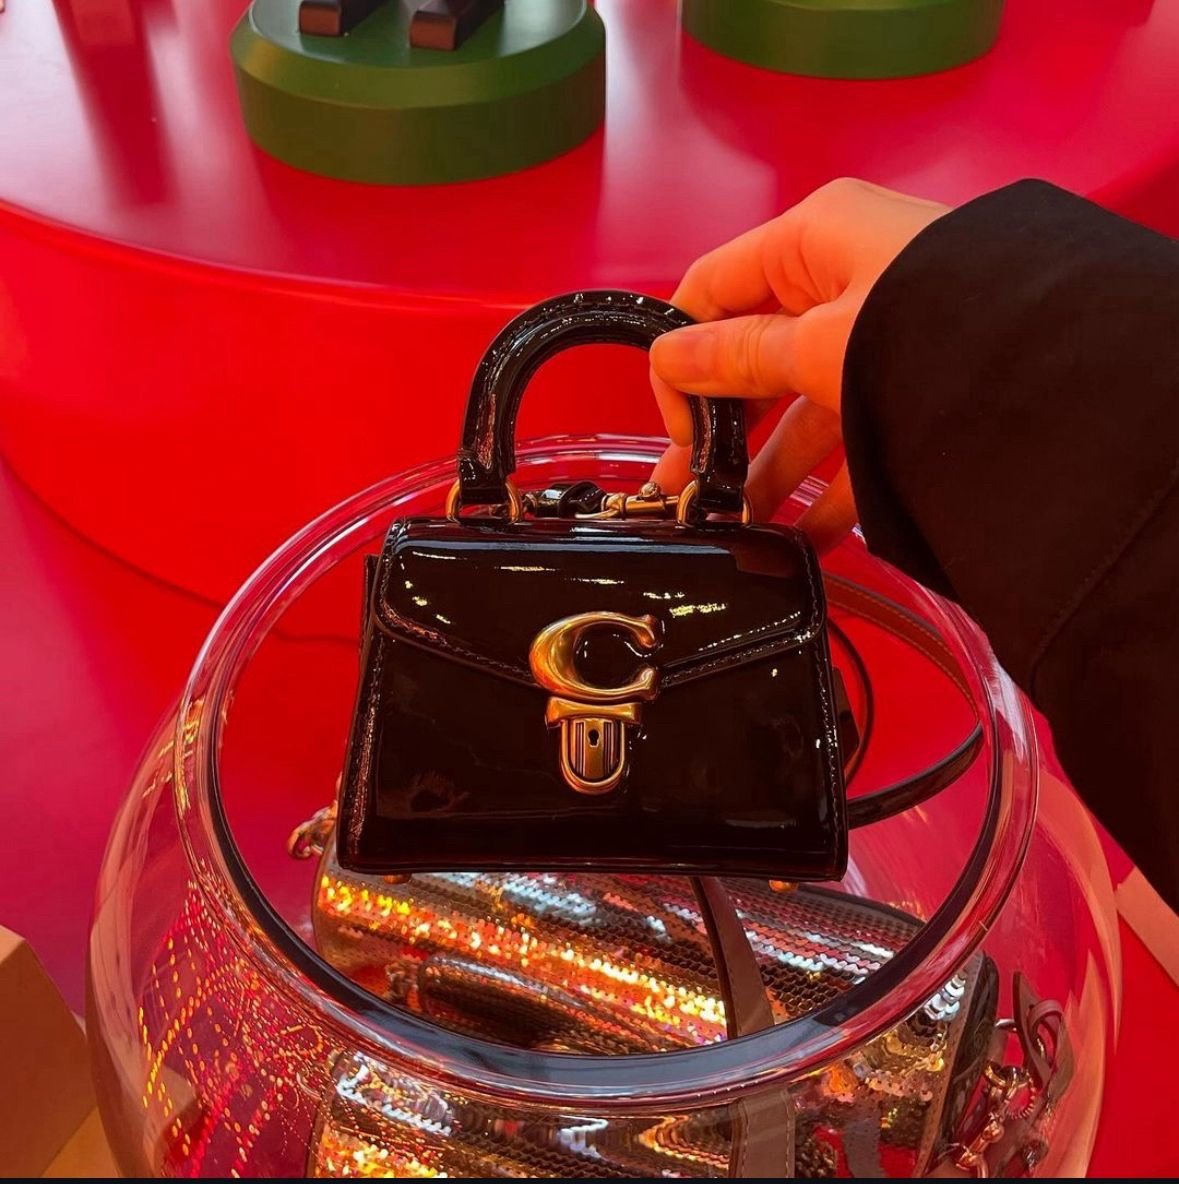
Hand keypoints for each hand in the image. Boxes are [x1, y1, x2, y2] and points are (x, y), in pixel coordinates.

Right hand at [650, 178, 948, 549]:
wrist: (1055, 376)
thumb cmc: (932, 328)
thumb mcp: (816, 344)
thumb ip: (736, 356)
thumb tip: (670, 358)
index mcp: (812, 241)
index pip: (711, 288)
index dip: (678, 354)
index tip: (673, 423)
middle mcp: (844, 281)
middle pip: (753, 357)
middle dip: (719, 427)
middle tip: (686, 487)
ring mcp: (880, 339)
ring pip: (803, 409)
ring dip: (770, 470)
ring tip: (738, 525)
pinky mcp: (911, 391)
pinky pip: (853, 440)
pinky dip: (829, 489)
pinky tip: (805, 536)